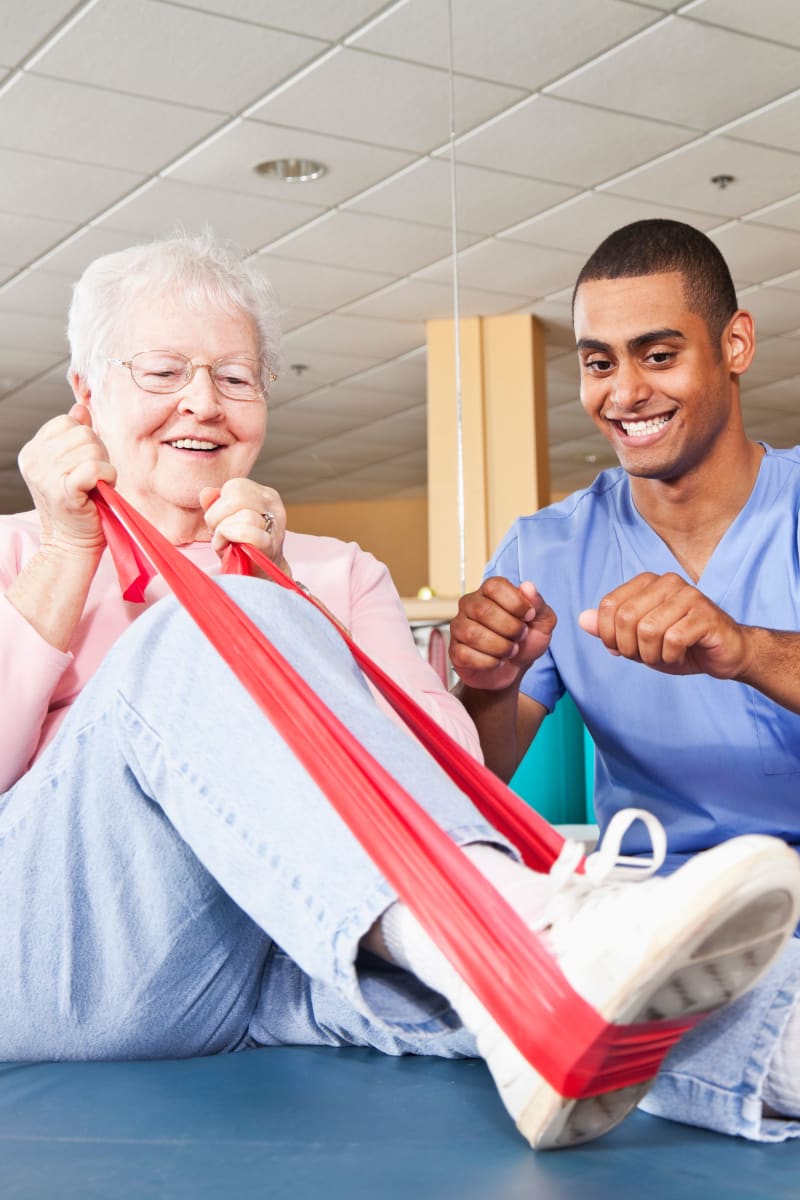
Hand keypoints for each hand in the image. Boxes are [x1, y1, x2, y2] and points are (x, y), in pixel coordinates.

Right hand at [17, 403, 116, 552]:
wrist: (71, 545)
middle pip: (83, 433)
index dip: (85, 441)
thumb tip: (81, 408)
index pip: (67, 422)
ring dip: (104, 468)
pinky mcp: (63, 490)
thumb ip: (73, 436)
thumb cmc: (77, 506)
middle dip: (98, 454)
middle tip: (93, 480)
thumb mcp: (71, 465)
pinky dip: (108, 477)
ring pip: (92, 448)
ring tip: (95, 487)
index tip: (83, 465)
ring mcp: (45, 475)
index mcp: (32, 451)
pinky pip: (96, 467)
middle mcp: (34, 460)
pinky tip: (102, 490)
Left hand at [199, 479, 291, 575]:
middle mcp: (272, 505)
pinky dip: (233, 539)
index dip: (220, 504)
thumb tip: (206, 493)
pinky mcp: (271, 545)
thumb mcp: (225, 520)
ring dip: (224, 531)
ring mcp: (275, 525)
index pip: (235, 486)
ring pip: (243, 515)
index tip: (219, 522)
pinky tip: (230, 549)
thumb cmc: (241, 547)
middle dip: (219, 516)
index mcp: (263, 494)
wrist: (259, 577)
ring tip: (226, 543)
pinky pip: (249, 533)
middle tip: (220, 533)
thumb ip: (215, 503)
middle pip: (237, 496)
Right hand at [449, 576, 556, 690]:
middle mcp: (470, 604)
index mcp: (490, 591)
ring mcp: (459, 627)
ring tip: (510, 650)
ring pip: (473, 634)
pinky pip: (466, 655)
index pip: (495, 586)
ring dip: (500, 647)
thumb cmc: (525, 640)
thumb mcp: (542, 622)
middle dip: (510, 628)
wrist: (514, 669)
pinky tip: (497, 661)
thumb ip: (538, 604)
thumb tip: (528, 587)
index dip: (516, 603)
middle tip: (520, 636)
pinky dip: (489, 662)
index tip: (529, 616)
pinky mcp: (455, 650)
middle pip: (483, 610)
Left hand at [578, 571, 750, 679]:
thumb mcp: (637, 640)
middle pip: (625, 618)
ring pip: (648, 630)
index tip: (621, 650)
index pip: (609, 605)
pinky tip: (681, 654)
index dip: (608, 635)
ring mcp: (689, 596)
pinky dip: (671, 657)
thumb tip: (582, 620)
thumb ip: (610, 629)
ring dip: (651, 655)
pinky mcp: (705, 614)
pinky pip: (672, 640)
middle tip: (645, 656)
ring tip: (664, 656)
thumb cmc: (681, 645)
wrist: (726, 654)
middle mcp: (667, 582)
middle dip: (629, 647)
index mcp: (648, 582)